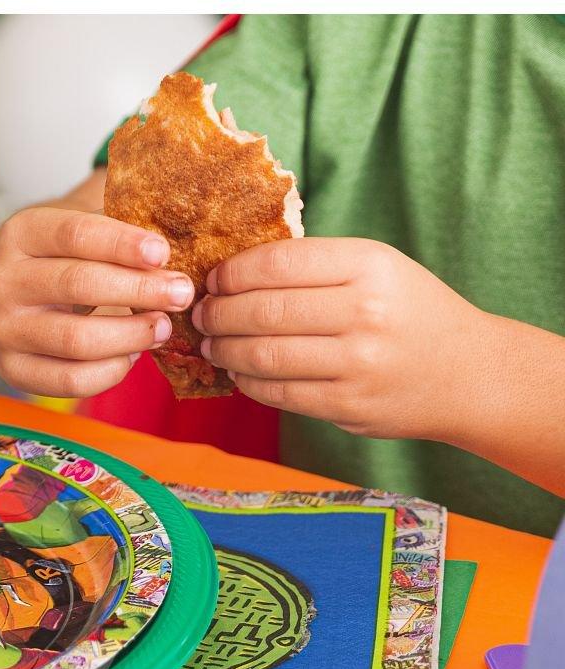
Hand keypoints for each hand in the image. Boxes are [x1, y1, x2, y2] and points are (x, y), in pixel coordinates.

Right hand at [0, 205, 194, 398]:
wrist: (4, 297)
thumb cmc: (59, 257)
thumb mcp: (77, 225)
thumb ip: (118, 223)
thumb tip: (177, 236)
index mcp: (21, 234)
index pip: (76, 235)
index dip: (122, 244)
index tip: (163, 253)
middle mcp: (3, 281)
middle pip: (78, 285)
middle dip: (139, 290)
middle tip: (181, 294)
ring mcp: (3, 330)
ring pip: (76, 339)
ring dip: (131, 335)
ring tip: (163, 328)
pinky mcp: (12, 370)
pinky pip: (71, 380)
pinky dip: (112, 370)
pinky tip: (132, 354)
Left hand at [193, 238, 488, 439]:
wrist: (467, 372)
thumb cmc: (409, 312)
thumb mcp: (378, 269)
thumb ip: (316, 267)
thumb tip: (232, 274)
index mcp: (369, 266)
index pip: (278, 263)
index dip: (232, 273)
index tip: (214, 281)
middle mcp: (364, 312)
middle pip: (263, 311)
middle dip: (218, 314)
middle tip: (202, 315)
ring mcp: (357, 363)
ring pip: (263, 355)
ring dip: (224, 350)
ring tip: (211, 344)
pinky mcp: (347, 405)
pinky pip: (278, 392)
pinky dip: (247, 381)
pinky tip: (239, 370)